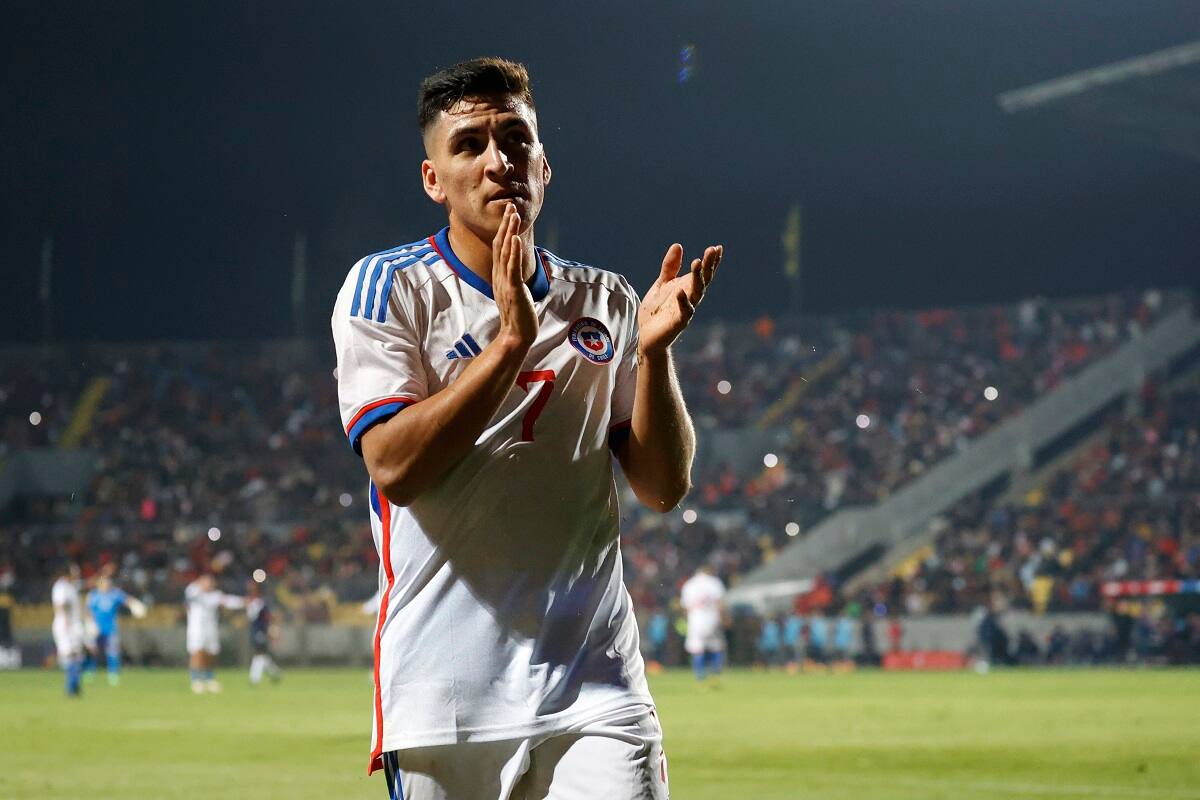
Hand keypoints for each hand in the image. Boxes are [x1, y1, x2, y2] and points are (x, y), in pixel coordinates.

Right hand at [492, 203, 537, 347]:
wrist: (515, 336)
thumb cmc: (517, 316)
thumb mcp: (513, 292)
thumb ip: (512, 279)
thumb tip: (515, 270)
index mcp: (500, 276)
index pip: (500, 248)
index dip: (504, 230)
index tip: (509, 215)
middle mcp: (500, 276)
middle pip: (501, 245)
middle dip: (506, 225)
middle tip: (510, 206)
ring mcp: (505, 282)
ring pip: (506, 252)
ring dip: (509, 232)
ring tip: (513, 215)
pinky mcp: (512, 290)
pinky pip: (512, 268)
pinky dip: (513, 252)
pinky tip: (515, 238)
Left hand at [638, 243, 722, 357]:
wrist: (647, 336)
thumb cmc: (656, 311)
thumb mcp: (662, 284)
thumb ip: (670, 267)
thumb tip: (678, 245)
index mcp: (687, 288)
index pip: (702, 273)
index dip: (710, 261)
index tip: (717, 248)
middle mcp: (690, 298)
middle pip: (702, 280)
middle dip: (708, 265)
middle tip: (712, 250)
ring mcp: (685, 311)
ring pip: (696, 293)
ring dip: (698, 278)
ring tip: (697, 262)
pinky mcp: (677, 323)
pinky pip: (684, 312)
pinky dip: (683, 302)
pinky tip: (680, 291)